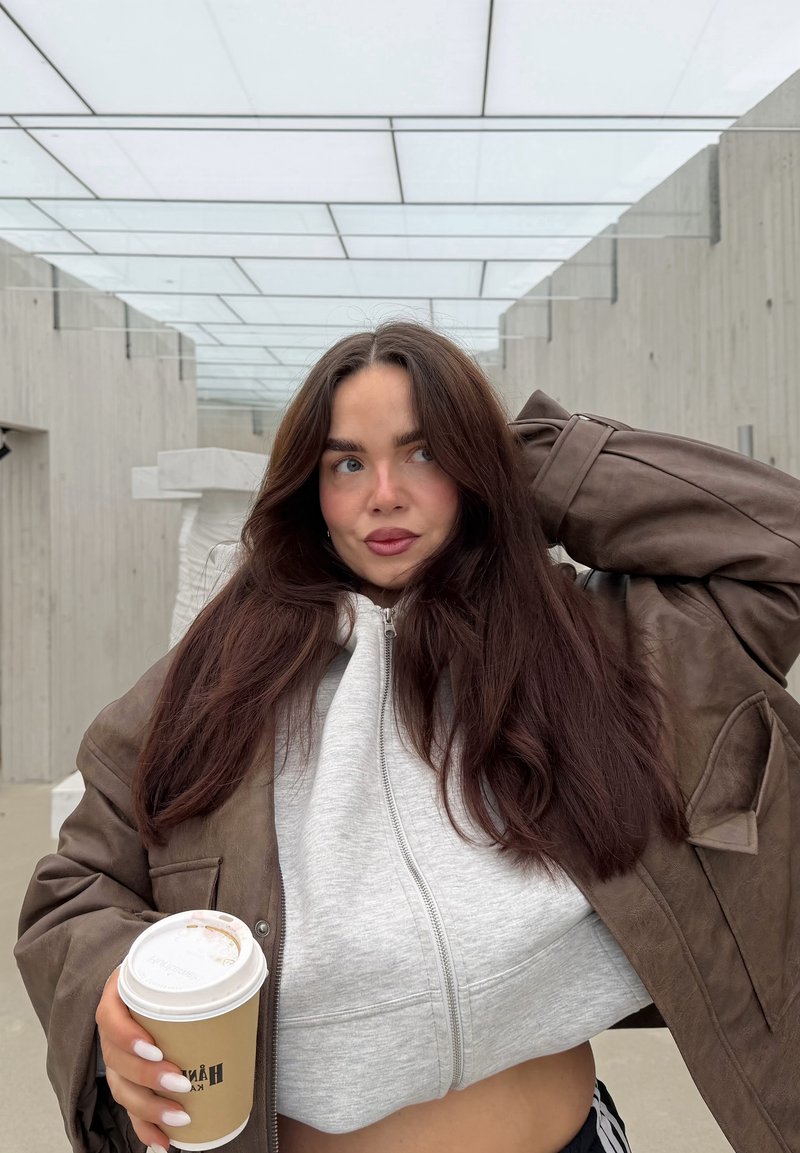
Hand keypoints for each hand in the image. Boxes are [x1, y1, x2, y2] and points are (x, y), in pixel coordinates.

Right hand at [96, 967, 193, 1151]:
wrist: (155, 982)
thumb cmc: (170, 975)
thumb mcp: (175, 964)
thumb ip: (197, 968)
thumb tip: (239, 972)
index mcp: (118, 996)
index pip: (110, 1018)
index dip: (127, 1037)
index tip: (155, 1049)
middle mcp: (112, 1031)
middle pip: (116, 1061)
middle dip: (148, 1078)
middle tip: (181, 1083)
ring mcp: (116, 1059)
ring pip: (122, 1089)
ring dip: (150, 1108)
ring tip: (180, 1117)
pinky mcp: (127, 1080)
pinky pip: (129, 1109)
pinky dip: (145, 1128)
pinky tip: (162, 1142)